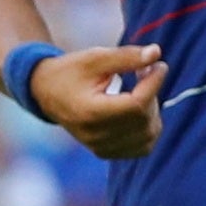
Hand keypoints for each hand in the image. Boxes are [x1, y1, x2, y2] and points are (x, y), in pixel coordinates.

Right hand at [30, 43, 167, 159]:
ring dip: (152, 110)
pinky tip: (136, 109)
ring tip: (140, 90)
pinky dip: (147, 127)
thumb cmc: (70, 71)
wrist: (45, 92)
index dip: (154, 82)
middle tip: (144, 71)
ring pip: (148, 135)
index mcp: (90, 112)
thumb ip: (126, 57)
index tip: (159, 65)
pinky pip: (142, 146)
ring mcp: (100, 147)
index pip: (137, 104)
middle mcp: (95, 135)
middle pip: (144, 119)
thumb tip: (156, 53)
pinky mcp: (106, 152)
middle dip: (152, 92)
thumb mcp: (95, 58)